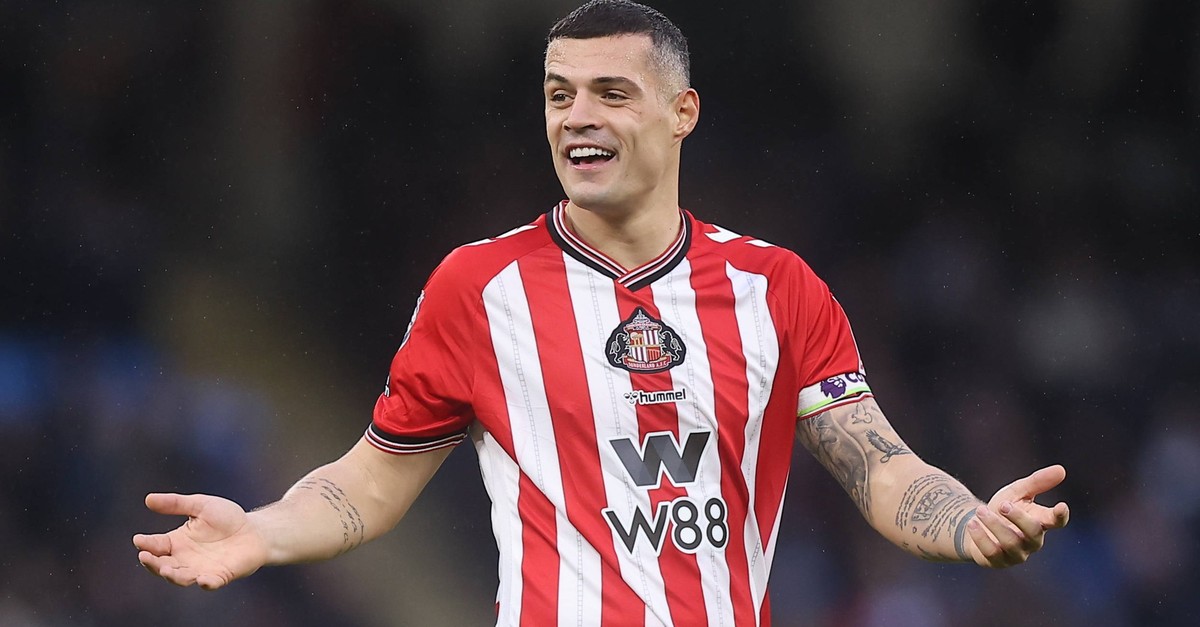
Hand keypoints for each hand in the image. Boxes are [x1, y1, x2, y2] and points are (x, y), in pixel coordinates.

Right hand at [133, 493, 269, 589]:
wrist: (255, 530)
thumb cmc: (227, 518)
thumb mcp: (200, 505)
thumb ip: (176, 504)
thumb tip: (148, 499)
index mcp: (177, 542)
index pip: (156, 545)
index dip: (146, 544)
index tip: (139, 540)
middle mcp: (185, 559)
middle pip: (163, 565)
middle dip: (153, 564)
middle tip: (145, 558)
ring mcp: (201, 569)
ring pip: (182, 577)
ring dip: (173, 575)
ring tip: (166, 569)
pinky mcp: (221, 576)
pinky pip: (210, 583)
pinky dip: (205, 583)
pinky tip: (202, 580)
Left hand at [966, 465, 1070, 567]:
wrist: (976, 525)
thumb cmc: (1003, 508)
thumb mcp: (1017, 492)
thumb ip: (1037, 482)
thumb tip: (1061, 469)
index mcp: (1041, 522)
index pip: (1056, 521)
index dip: (1060, 516)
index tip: (1061, 506)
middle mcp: (1032, 541)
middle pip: (1033, 532)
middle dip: (1018, 517)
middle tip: (1003, 505)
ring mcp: (1016, 554)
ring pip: (1011, 543)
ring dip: (994, 524)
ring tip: (980, 510)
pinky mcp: (998, 562)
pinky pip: (992, 552)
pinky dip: (981, 537)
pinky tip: (972, 523)